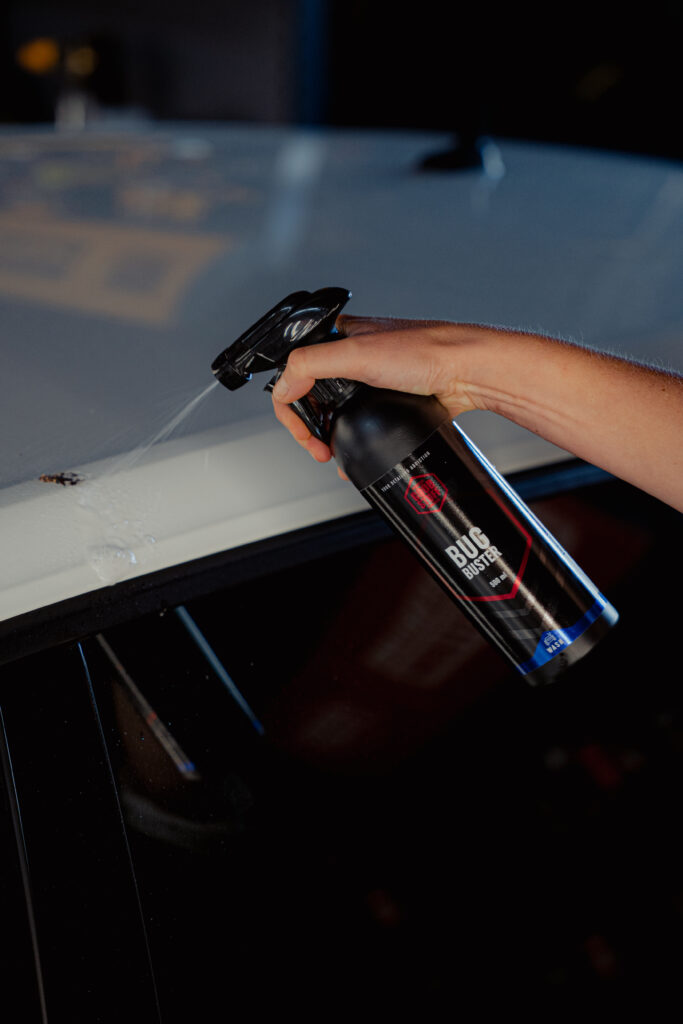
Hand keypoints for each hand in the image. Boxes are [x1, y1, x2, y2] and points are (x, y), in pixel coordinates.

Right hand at [271, 315, 496, 465]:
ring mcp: (371, 380)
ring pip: (337, 413)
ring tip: (334, 454)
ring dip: (330, 437)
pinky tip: (355, 453)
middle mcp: (353, 357)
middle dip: (310, 428)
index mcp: (339, 337)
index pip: (295, 372)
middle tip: (318, 449)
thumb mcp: (357, 353)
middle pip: (313, 397)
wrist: (468, 371)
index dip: (292, 406)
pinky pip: (362, 423)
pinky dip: (355, 440)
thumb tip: (282, 388)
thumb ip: (310, 364)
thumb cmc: (425, 351)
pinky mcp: (389, 400)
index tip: (304, 432)